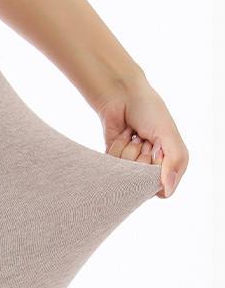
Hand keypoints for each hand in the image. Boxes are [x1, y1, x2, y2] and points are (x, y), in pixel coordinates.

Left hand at [98, 81, 188, 197]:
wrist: (123, 95)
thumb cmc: (150, 111)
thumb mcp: (168, 135)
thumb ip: (174, 162)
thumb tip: (166, 191)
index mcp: (169, 164)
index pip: (160, 188)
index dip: (156, 171)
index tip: (157, 150)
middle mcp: (150, 167)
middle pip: (141, 182)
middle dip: (142, 157)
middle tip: (145, 139)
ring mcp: (131, 165)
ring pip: (125, 175)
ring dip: (129, 149)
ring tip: (134, 135)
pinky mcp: (114, 160)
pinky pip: (112, 167)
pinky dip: (117, 148)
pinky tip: (123, 135)